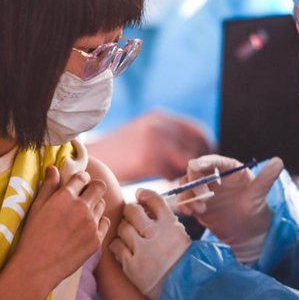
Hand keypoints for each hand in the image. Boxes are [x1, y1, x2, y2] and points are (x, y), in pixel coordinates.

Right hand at [0, 166, 110, 299]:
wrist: (37, 267)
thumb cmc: (33, 236)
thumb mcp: (37, 208)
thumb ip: (48, 186)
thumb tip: (54, 168)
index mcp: (65, 197)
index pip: (83, 177)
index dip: (81, 180)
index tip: (78, 185)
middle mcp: (82, 208)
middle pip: (99, 187)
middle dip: (92, 189)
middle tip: (84, 197)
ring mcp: (92, 224)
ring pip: (102, 205)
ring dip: (95, 206)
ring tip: (81, 216)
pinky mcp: (97, 239)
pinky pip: (105, 222)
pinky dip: (98, 223)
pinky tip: (86, 229)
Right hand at [87, 111, 211, 181]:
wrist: (92, 157)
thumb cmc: (120, 151)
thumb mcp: (144, 133)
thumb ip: (166, 137)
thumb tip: (191, 151)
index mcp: (160, 117)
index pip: (197, 130)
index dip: (206, 147)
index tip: (206, 161)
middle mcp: (160, 125)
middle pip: (197, 146)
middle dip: (198, 163)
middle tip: (195, 176)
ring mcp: (155, 141)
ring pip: (186, 161)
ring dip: (184, 173)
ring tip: (174, 179)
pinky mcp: (148, 159)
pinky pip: (171, 173)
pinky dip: (169, 180)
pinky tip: (161, 182)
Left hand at [110, 189, 190, 299]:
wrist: (181, 287)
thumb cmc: (179, 258)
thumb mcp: (178, 233)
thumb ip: (162, 218)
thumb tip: (142, 202)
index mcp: (170, 224)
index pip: (153, 198)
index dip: (144, 194)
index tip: (139, 195)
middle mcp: (156, 234)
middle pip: (132, 210)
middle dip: (129, 211)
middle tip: (131, 216)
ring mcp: (142, 250)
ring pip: (122, 228)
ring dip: (124, 229)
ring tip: (130, 235)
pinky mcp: (131, 266)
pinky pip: (116, 246)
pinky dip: (119, 245)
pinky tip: (125, 248)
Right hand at [177, 155, 283, 248]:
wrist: (248, 236)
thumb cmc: (256, 213)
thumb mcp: (259, 197)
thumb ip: (265, 179)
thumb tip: (278, 161)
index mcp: (230, 170)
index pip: (214, 160)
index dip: (203, 161)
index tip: (195, 166)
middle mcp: (215, 177)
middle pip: (195, 170)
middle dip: (195, 183)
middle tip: (202, 200)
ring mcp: (205, 190)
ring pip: (187, 184)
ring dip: (189, 195)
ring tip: (199, 210)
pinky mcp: (197, 203)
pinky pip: (185, 199)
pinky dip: (184, 204)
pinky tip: (192, 214)